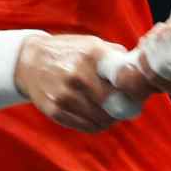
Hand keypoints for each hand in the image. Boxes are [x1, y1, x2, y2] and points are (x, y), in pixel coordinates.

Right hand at [14, 34, 154, 132]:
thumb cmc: (67, 52)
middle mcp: (78, 75)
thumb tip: (140, 70)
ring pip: (102, 119)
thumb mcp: (91, 44)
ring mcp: (65, 95)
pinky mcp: (56, 111)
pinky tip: (98, 116)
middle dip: (125, 107)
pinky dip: (97, 124)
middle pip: (114, 103)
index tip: (137, 93)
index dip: (135, 91)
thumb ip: (116, 55)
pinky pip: (87, 126)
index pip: (124, 81)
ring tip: (112, 111)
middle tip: (129, 106)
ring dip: (112, 118)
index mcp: (92, 55)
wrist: (29, 61)